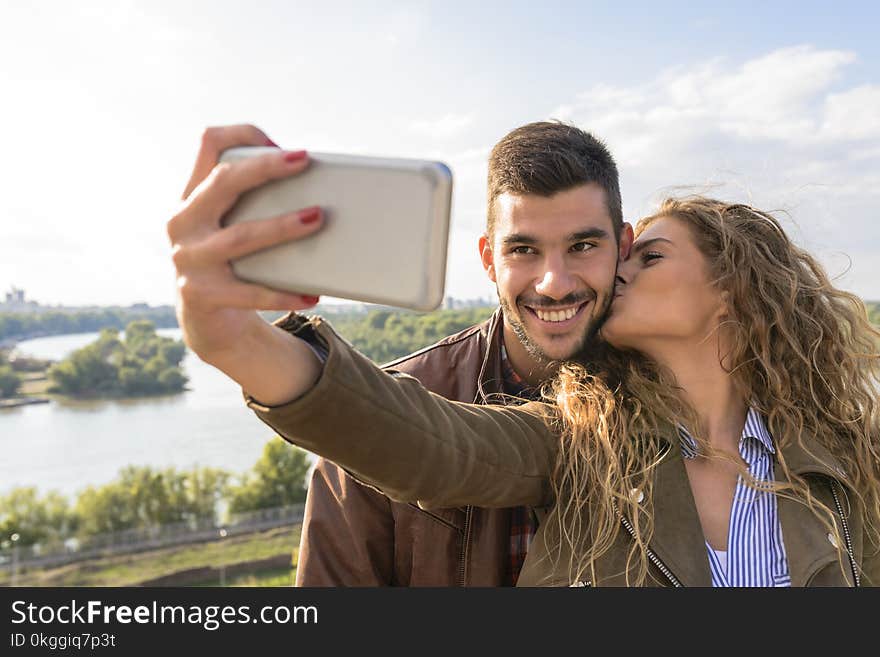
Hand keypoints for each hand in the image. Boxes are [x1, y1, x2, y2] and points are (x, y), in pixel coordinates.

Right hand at [167, 124, 323, 361]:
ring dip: (282, 227)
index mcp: (193, 196)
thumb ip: (256, 201)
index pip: (209, 144)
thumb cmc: (234, 262)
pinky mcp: (201, 295)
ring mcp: (188, 260)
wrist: (206, 321)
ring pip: (240, 237)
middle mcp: (183, 222)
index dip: (243, 134)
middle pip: (222, 182)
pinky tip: (311, 293)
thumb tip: (321, 187)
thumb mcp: (233, 226)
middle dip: (265, 168)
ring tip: (317, 218)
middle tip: (304, 161)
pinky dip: (283, 294)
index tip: (282, 143)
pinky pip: (249, 293)